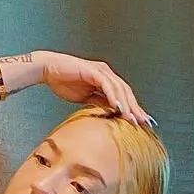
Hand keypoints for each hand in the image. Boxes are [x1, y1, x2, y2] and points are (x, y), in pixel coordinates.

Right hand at [37, 51, 154, 126]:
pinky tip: (118, 107)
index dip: (133, 109)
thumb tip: (110, 114)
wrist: (49, 70)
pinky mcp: (93, 71)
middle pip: (126, 93)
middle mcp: (107, 74)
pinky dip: (113, 96)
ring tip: (132, 119)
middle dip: (136, 108)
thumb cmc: (64, 82)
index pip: (124, 96)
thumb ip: (99, 103)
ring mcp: (101, 71)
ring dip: (127, 105)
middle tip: (144, 123)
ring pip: (119, 89)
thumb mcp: (85, 98)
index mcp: (106, 80)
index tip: (141, 123)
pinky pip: (106, 84)